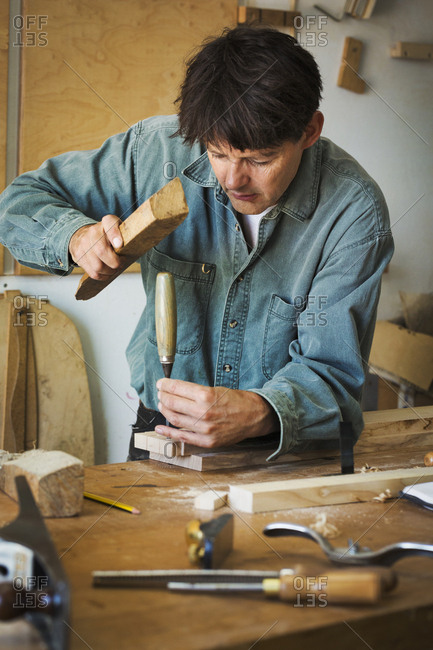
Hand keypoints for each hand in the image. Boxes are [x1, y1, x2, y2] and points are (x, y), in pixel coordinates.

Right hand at [69, 214, 123, 279]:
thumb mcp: (118, 229)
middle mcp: (92, 232)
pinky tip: (106, 273)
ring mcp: (83, 244)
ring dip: (109, 272)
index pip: (109, 223)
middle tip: (120, 264)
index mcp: (106, 222)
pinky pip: (92, 272)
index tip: (119, 244)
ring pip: (98, 266)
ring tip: (113, 269)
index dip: (114, 234)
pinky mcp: (78, 256)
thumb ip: (125, 234)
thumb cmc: (105, 234)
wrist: (82, 234)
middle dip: (115, 262)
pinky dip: (102, 276)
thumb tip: (127, 246)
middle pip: (102, 251)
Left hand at [155, 378, 278, 447]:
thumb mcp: (216, 389)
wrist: (254, 416)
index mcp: (206, 395)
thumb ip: (196, 392)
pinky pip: (182, 437)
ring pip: (174, 419)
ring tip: (162, 405)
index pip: (177, 388)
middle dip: (163, 396)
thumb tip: (176, 391)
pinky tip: (160, 428)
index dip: (165, 385)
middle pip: (172, 403)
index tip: (161, 383)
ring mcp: (204, 428)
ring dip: (164, 410)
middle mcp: (203, 412)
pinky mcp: (206, 441)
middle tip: (160, 393)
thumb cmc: (236, 401)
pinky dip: (168, 433)